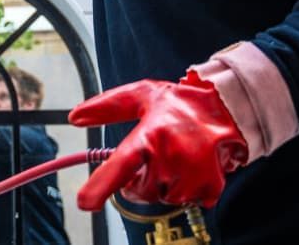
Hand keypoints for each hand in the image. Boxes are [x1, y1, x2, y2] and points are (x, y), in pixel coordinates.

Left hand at [68, 71, 247, 210]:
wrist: (224, 106)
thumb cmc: (178, 102)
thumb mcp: (140, 95)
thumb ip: (106, 107)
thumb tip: (74, 117)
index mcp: (151, 134)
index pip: (121, 164)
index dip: (101, 185)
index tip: (85, 202)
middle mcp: (172, 156)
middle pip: (138, 190)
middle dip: (140, 177)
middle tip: (156, 152)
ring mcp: (193, 175)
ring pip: (161, 197)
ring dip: (163, 182)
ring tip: (177, 154)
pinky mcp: (210, 187)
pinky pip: (185, 201)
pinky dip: (185, 188)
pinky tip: (191, 165)